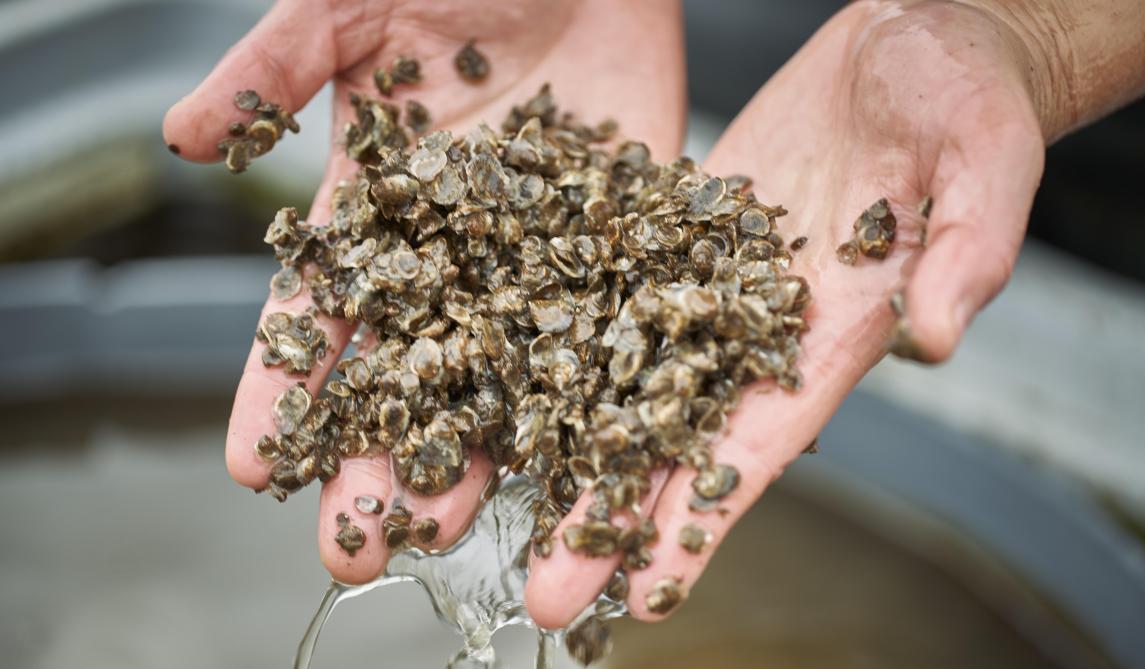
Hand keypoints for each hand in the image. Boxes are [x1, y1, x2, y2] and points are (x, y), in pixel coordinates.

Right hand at [163, 0, 685, 584]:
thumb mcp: (351, 8)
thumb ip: (275, 68)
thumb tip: (183, 134)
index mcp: (377, 205)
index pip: (316, 313)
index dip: (283, 388)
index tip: (257, 464)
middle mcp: (451, 250)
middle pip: (405, 371)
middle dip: (375, 458)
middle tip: (355, 543)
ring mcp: (534, 256)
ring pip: (496, 375)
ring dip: (470, 454)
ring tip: (444, 528)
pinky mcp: (613, 243)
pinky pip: (599, 331)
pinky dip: (585, 398)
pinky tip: (565, 466)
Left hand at [524, 0, 1046, 625]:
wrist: (914, 40)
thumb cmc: (966, 96)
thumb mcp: (984, 160)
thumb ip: (967, 251)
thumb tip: (931, 337)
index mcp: (837, 330)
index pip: (763, 445)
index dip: (705, 520)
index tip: (651, 592)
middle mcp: (765, 322)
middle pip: (678, 436)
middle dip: (616, 515)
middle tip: (551, 592)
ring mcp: (716, 277)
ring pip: (629, 374)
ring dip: (570, 440)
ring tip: (504, 500)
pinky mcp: (683, 225)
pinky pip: (614, 286)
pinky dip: (563, 333)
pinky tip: (507, 370)